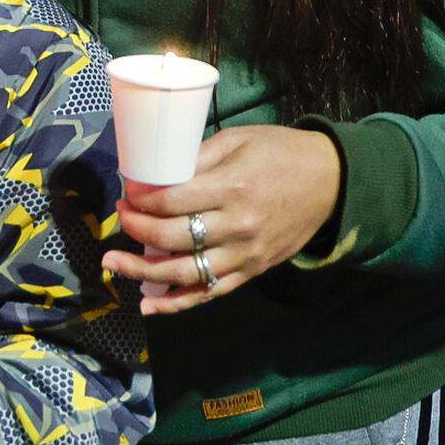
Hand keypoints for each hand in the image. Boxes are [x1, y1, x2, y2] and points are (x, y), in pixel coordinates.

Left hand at [103, 125, 342, 314]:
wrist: (331, 181)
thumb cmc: (281, 153)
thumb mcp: (238, 140)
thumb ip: (197, 158)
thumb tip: (154, 175)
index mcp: (232, 188)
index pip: (173, 202)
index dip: (142, 201)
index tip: (126, 194)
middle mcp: (237, 226)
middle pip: (173, 238)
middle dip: (136, 230)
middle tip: (119, 217)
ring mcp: (245, 254)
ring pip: (186, 273)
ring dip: (144, 272)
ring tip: (113, 263)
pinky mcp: (252, 271)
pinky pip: (211, 292)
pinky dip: (178, 304)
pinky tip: (150, 304)